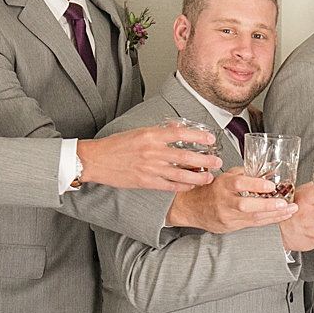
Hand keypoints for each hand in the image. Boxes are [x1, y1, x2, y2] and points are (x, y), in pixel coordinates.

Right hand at [76, 125, 221, 190]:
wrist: (97, 160)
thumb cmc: (116, 145)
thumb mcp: (138, 131)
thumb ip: (159, 131)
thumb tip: (178, 126)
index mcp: (150, 135)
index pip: (179, 133)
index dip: (197, 136)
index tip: (210, 140)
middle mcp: (152, 151)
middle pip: (184, 155)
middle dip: (204, 160)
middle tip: (217, 161)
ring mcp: (149, 168)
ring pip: (180, 173)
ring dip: (197, 176)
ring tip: (209, 177)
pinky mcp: (145, 182)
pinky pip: (169, 185)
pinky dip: (182, 186)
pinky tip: (190, 185)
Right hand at [163, 168, 296, 233]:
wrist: (192, 208)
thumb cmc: (211, 190)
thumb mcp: (226, 176)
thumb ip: (246, 174)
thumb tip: (269, 170)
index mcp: (222, 184)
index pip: (239, 184)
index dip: (255, 184)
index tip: (271, 185)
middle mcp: (224, 201)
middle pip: (246, 205)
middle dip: (268, 205)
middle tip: (285, 203)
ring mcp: (227, 215)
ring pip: (252, 218)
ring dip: (274, 214)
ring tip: (290, 210)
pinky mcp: (230, 226)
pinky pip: (252, 224)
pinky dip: (268, 220)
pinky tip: (280, 216)